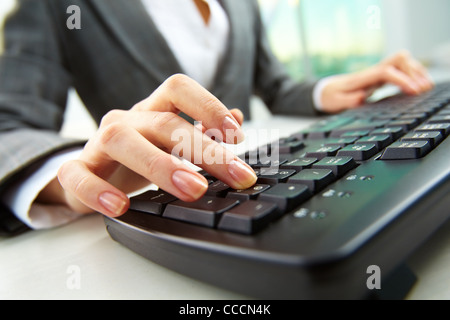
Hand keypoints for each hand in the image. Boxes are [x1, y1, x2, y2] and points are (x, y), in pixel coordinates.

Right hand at [38, 74, 256, 217]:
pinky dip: (98, 191)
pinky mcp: (75, 170)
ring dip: (161, 166)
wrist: (91, 174)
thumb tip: (237, 116)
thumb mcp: (171, 142)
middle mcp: (127, 121)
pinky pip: (78, 176)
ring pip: (122, 141)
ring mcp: (98, 144)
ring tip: (194, 190)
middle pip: (164, 123)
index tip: (237, 135)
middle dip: (204, 150)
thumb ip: (202, 131)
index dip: (209, 105)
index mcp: (153, 110)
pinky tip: (120, 206)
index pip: (179, 89)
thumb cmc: (139, 155)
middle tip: (236, 176)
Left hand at [320, 50, 433, 112]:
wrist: (325, 90)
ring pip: (403, 62)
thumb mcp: (335, 102)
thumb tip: (363, 97)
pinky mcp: (381, 77)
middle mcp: (372, 72)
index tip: (413, 91)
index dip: (401, 79)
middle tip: (421, 89)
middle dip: (413, 72)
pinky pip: (401, 70)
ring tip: (425, 88)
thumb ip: (348, 100)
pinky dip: (412, 76)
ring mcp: (377, 72)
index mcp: (362, 78)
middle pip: (398, 60)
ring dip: (416, 72)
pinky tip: (417, 87)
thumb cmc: (331, 96)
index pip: (386, 72)